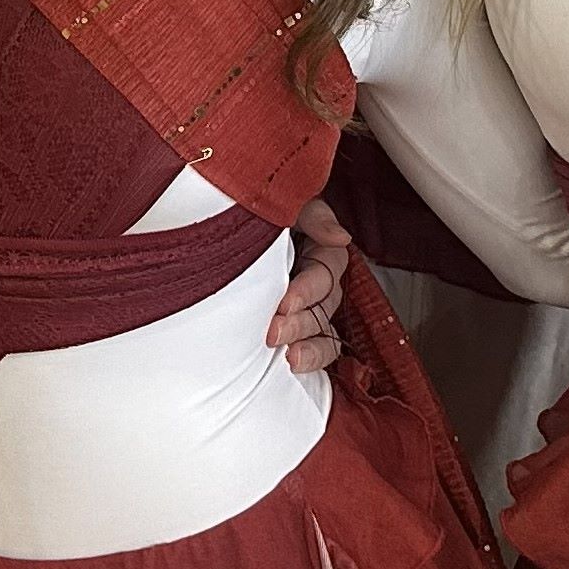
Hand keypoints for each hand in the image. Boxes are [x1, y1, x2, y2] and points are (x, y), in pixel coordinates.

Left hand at [266, 199, 354, 373]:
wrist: (228, 226)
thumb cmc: (260, 211)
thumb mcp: (289, 203)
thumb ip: (313, 215)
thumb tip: (341, 237)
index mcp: (322, 248)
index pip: (328, 269)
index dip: (308, 288)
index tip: (285, 302)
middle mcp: (321, 279)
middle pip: (325, 305)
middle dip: (300, 322)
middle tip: (275, 331)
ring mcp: (312, 305)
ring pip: (322, 329)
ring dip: (309, 345)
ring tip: (290, 357)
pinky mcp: (301, 325)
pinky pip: (318, 346)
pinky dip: (311, 358)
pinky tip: (295, 365)